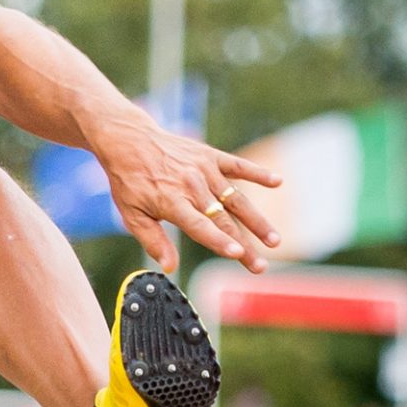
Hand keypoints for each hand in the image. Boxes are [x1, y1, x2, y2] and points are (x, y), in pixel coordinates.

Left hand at [94, 119, 283, 273]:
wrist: (129, 140)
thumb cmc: (129, 182)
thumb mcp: (132, 215)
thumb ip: (153, 241)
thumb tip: (169, 267)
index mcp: (172, 202)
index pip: (200, 227)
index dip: (219, 241)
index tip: (238, 254)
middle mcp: (192, 186)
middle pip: (223, 220)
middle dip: (244, 244)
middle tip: (260, 266)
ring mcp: (204, 170)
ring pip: (236, 199)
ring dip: (256, 220)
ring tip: (274, 240)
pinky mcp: (210, 156)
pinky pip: (238, 165)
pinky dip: (257, 173)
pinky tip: (277, 181)